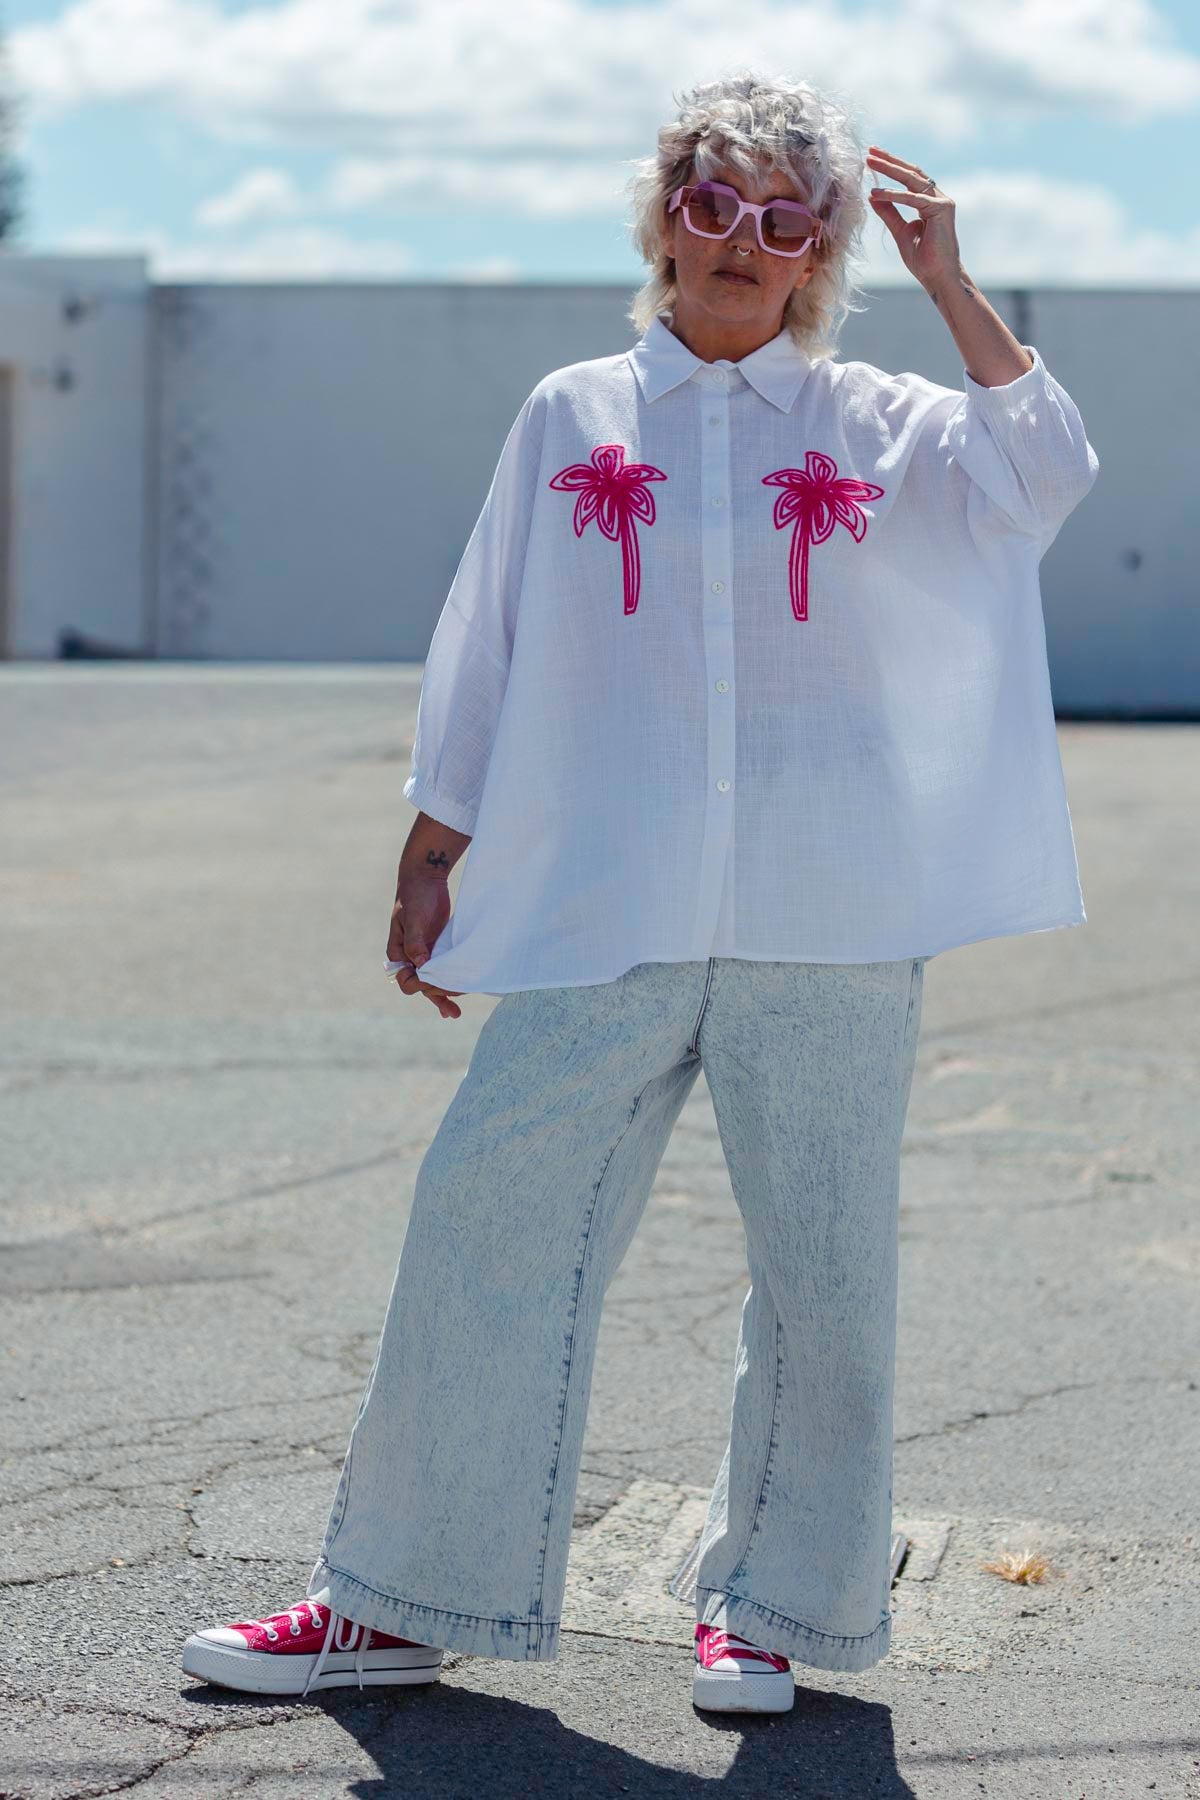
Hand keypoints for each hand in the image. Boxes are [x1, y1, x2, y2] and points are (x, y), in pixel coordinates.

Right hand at [387, 873, 464, 1019]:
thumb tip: (421, 966)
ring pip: (431, 981)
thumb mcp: (413, 918)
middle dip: (435, 997)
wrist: (425, 877)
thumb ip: (416, 942)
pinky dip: (448, 981)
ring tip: (454, 1013)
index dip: (421, 985)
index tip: (436, 985)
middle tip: (452, 1011)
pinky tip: (458, 993)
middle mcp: (409, 957)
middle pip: (419, 986)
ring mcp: (423, 953)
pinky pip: (441, 969)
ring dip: (442, 995)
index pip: (406, 980)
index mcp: (398, 953)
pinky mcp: (436, 948)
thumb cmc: (415, 896)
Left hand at [866, 145, 962, 291]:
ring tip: (871, 163)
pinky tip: (877, 193)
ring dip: (890, 170)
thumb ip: (889, 212)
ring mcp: (942, 202)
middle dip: (889, 161)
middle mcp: (938, 198)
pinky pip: (913, 199)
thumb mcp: (900, 231)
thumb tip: (872, 196)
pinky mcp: (941, 210)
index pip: (909, 178)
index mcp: (929, 202)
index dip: (892, 167)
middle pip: (911, 173)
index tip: (873, 158)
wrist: (937, 276)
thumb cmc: (923, 259)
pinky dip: (894, 195)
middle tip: (870, 152)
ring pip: (912, 180)